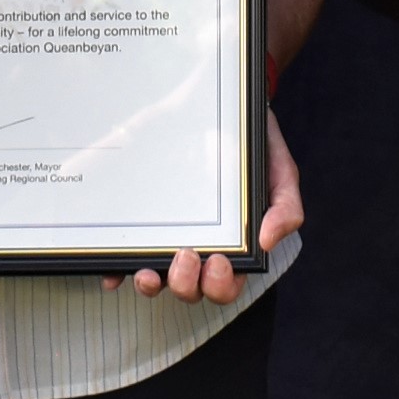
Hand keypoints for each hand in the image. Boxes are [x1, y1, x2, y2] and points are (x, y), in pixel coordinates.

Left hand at [116, 108, 302, 300]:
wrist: (223, 110)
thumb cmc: (253, 148)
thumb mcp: (280, 173)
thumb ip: (285, 207)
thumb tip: (269, 240)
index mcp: (232, 246)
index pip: (227, 283)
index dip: (222, 285)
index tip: (221, 262)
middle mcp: (198, 248)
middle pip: (190, 289)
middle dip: (187, 285)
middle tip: (188, 256)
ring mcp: (165, 238)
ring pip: (156, 280)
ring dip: (151, 285)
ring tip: (149, 271)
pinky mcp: (139, 222)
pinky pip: (123, 257)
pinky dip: (116, 271)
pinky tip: (113, 273)